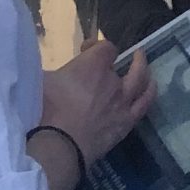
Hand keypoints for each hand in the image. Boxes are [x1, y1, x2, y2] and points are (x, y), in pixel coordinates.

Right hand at [39, 41, 155, 169]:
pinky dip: (149, 93)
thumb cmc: (46, 109)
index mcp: (92, 66)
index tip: (85, 51)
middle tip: (126, 56)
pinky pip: (144, 104)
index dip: (96, 45)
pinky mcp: (127, 122)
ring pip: (141, 82)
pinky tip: (149, 90)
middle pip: (126, 65)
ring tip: (144, 67)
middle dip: (126, 59)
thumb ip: (52, 70)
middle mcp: (113, 80)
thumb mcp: (41, 79)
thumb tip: (47, 66)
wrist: (60, 144)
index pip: (105, 47)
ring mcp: (123, 102)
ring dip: (144, 71)